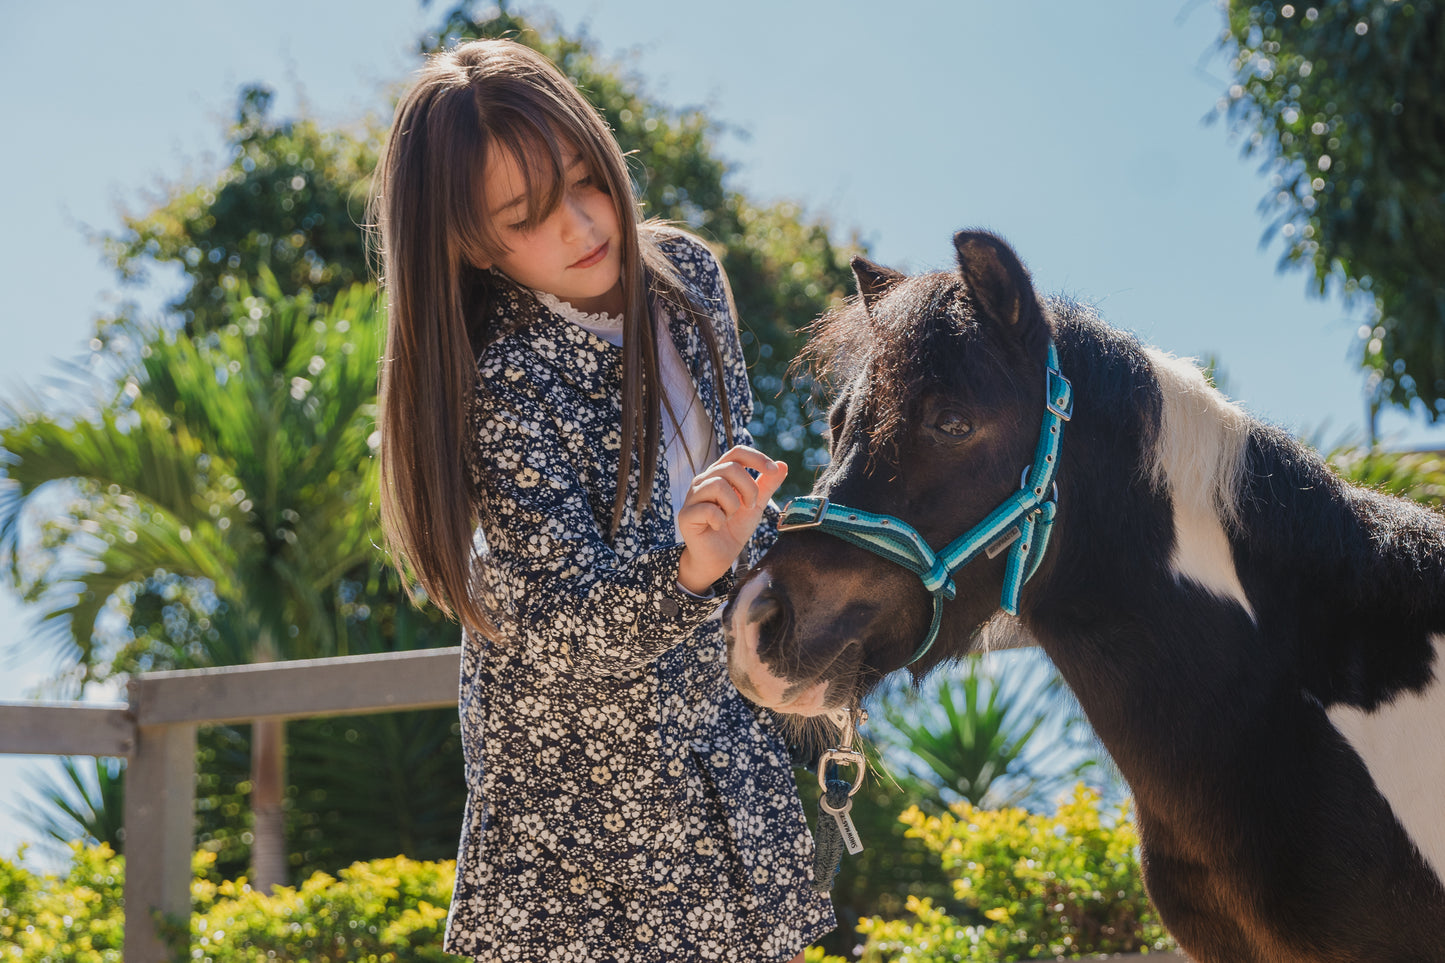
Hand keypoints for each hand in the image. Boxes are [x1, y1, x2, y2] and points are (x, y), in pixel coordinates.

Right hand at [676, 446, 787, 594]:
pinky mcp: (686, 515)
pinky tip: (718, 526)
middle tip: (750, 507)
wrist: (719, 558)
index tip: (773, 471)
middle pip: (730, 468)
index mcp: (719, 474)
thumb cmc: (734, 529)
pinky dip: (720, 520)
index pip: (737, 452)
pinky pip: (708, 509)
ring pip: (718, 485)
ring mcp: (693, 497)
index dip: (757, 458)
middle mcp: (703, 480)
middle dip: (749, 489)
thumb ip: (767, 485)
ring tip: (730, 517)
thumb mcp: (755, 505)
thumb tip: (783, 464)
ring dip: (733, 505)